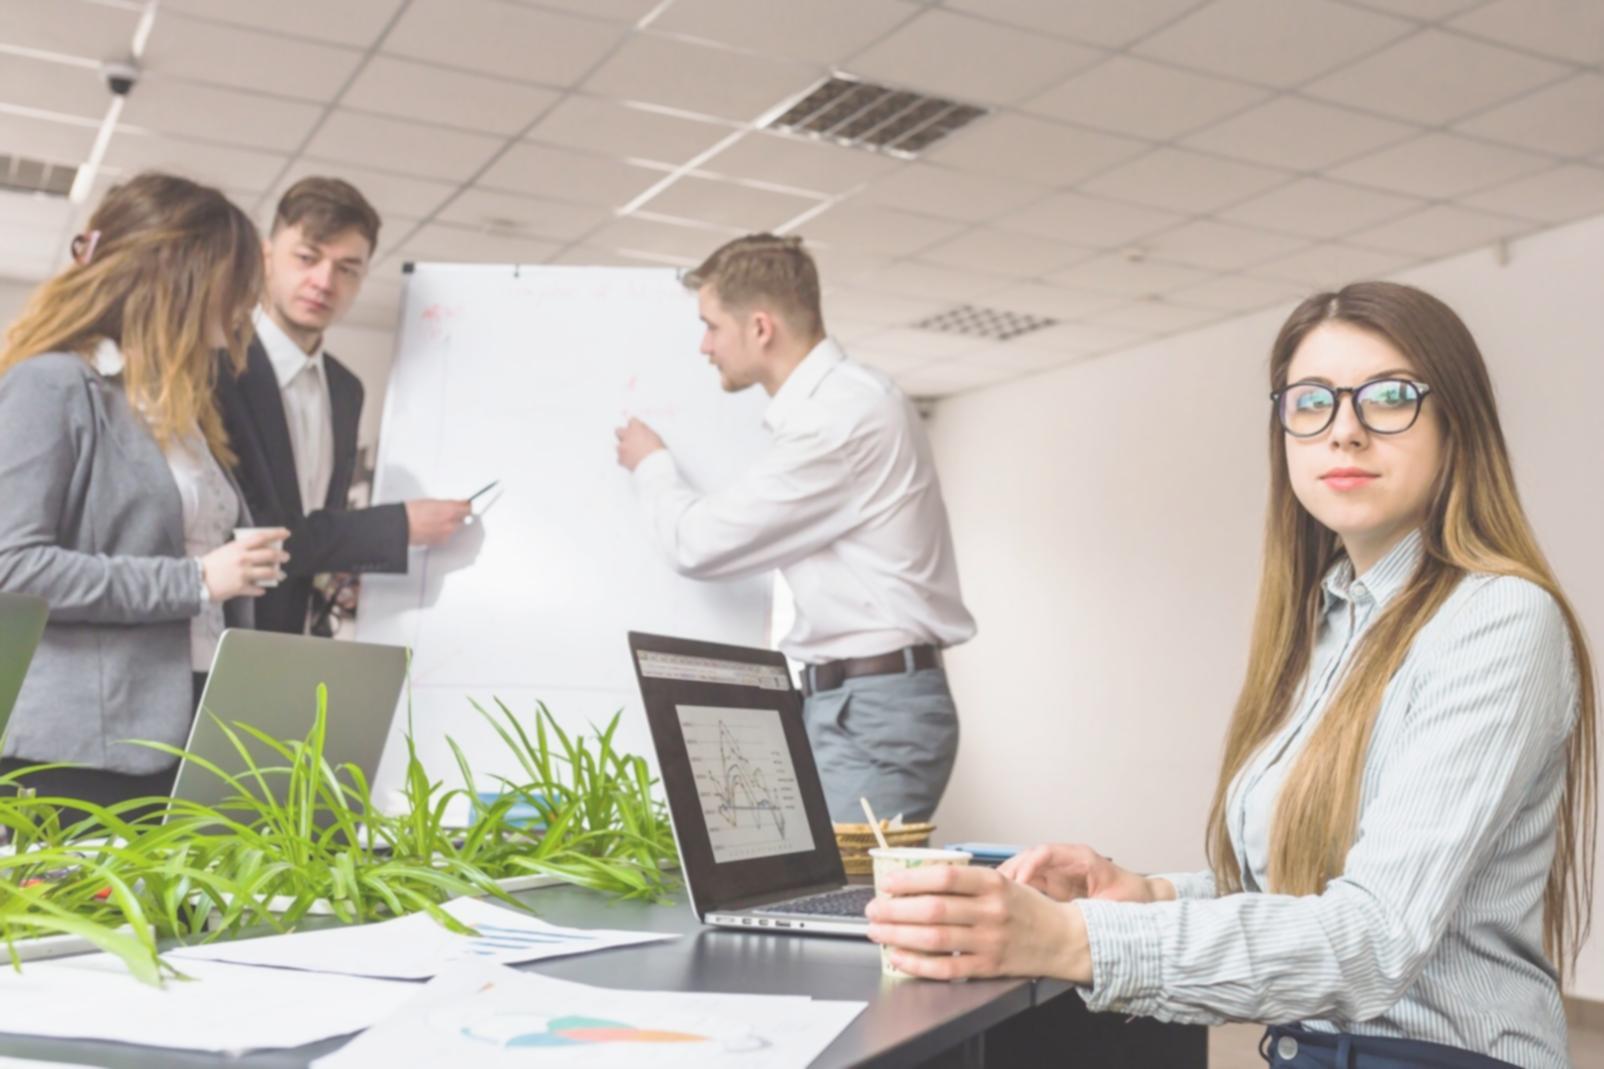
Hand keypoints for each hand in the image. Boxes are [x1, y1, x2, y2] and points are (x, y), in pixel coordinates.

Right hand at [200, 528, 289, 599]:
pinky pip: (257, 589)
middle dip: (281, 556)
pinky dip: (261, 589)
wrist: (195, 579)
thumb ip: (241, 549)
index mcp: (238, 547)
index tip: (286, 533)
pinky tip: (262, 589)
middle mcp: (243, 559)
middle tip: (286, 557)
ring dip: (277, 574)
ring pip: (268, 573)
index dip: (276, 534)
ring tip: (281, 575)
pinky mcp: (240, 587)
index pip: (261, 537)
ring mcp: (243, 574)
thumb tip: (258, 549)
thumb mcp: (226, 550)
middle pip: (269, 555)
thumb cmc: (210, 564)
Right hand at [405, 499, 470, 546]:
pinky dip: (442, 533)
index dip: (466, 506)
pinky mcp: (441, 542)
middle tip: (446, 513)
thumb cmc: (412, 512)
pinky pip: (446, 536)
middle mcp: (451, 523)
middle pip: (463, 519)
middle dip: (457, 516)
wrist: (401, 525)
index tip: (465, 505)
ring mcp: (447, 533)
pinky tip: (432, 528)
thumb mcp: (432, 502)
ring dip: (449, 525)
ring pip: (454, 528)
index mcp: (450, 510)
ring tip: (434, 521)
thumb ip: (447, 504)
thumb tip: (454, 505)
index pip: (468, 508)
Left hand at [614, 418, 664, 471]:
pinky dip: (624, 459)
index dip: (633, 424)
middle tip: (630, 439)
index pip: (631, 420)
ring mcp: (622, 447)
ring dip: (624, 448)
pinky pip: (619, 458)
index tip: (634, 426)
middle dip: (623, 434)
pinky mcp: (621, 459)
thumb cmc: (657, 452)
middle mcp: (627, 436)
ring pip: (618, 445)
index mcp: (636, 428)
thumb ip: (646, 431)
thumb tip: (643, 430)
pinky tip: (631, 461)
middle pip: (618, 430)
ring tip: (633, 453)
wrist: (654, 466)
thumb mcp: (656, 436)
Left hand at [865, 864, 1091, 982]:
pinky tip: (899, 957)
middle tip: (873, 909)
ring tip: (878, 931)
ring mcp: (990, 941)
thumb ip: (965, 882)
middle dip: (895, 909)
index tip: (888, 882)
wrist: (1064, 939)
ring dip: (899, 934)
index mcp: (993, 884)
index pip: (944, 877)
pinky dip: (918, 963)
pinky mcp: (988, 967)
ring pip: (935, 938)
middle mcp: (991, 912)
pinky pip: (946, 968)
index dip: (911, 880)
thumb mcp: (1003, 882)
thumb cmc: (1028, 908)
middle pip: (933, 909)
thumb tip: (917, 880)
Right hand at [998, 843, 1165, 902]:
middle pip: (1030, 858)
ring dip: (1010, 880)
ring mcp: (1061, 873)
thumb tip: (1070, 917)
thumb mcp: (1114, 903)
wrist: (1146, 901)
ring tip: (995, 896)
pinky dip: (1017, 890)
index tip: (1018, 882)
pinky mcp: (1057, 886)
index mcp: (1082, 859)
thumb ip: (1091, 907)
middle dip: (1011, 870)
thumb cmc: (1134, 900)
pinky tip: (1007, 902)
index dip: (1028, 865)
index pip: (1046, 852)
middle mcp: (1067, 862)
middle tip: (996, 889)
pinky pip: (1031, 882)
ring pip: (1026, 869)